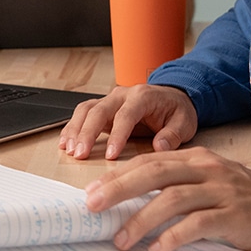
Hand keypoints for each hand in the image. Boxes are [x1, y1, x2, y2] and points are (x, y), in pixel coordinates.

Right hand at [58, 83, 197, 159]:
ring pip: (86, 109)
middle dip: (86, 133)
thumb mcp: (185, 123)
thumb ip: (173, 135)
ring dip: (75, 129)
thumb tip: (160, 147)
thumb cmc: (176, 111)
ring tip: (69, 149)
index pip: (126, 115)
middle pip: (98, 110)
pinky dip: (72, 127)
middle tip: (79, 153)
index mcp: (143, 96)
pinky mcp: (103, 108)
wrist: (173, 98)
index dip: (117, 135)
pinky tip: (65, 142)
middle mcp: (123, 94)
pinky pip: (83, 114)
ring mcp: (110, 100)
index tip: (110, 155)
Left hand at [85, 148, 250, 250]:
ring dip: (141, 220)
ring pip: (172, 199)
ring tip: (121, 239)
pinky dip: (173, 236)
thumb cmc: (247, 201)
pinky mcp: (235, 215)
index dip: (118, 175)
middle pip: (154, 173)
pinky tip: (157, 249)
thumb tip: (130, 200)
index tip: (92, 192)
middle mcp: (207, 169)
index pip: (149, 161)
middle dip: (119, 189)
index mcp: (197, 159)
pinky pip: (198, 224)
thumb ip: (178, 185)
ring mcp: (222, 191)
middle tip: (93, 207)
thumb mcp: (211, 183)